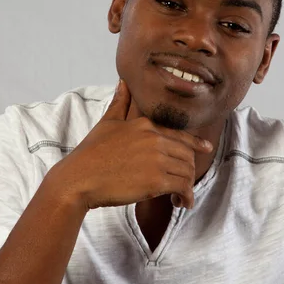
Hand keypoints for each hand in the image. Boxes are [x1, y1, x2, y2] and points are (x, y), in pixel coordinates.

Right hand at [52, 80, 212, 211]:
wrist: (78, 178)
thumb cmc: (90, 153)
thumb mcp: (107, 122)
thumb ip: (120, 102)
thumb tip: (123, 81)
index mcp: (145, 125)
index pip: (180, 135)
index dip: (195, 143)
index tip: (206, 148)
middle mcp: (154, 139)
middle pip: (187, 154)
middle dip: (187, 170)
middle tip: (181, 185)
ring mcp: (156, 159)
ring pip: (188, 171)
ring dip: (187, 186)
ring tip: (179, 197)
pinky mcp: (155, 181)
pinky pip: (182, 186)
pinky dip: (185, 196)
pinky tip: (177, 202)